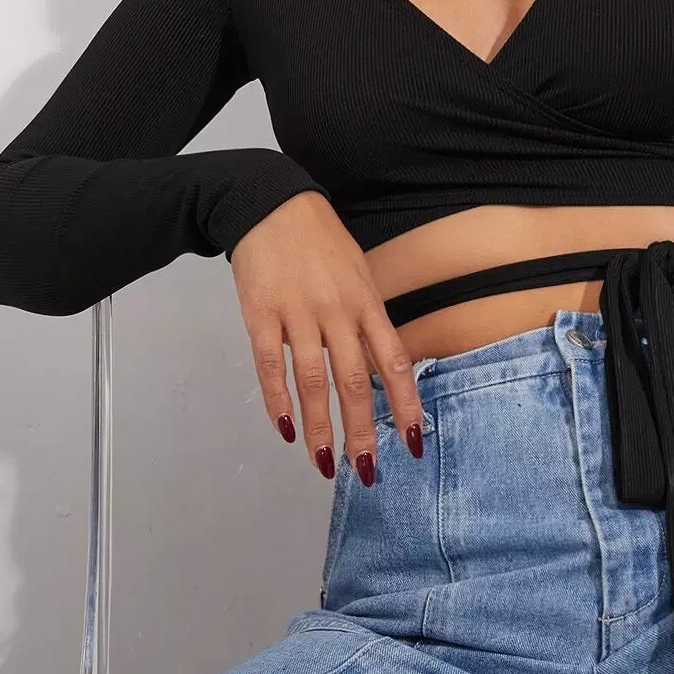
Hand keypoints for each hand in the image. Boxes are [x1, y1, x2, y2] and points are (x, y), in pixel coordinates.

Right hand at [228, 190, 424, 484]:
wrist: (271, 204)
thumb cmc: (320, 243)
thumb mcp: (358, 274)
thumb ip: (368, 320)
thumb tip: (381, 372)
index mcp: (366, 302)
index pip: (393, 362)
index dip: (405, 405)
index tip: (412, 442)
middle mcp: (337, 311)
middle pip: (354, 381)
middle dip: (361, 431)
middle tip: (366, 470)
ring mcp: (298, 312)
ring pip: (312, 380)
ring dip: (320, 426)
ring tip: (324, 463)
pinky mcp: (260, 313)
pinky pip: (270, 365)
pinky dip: (277, 400)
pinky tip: (285, 428)